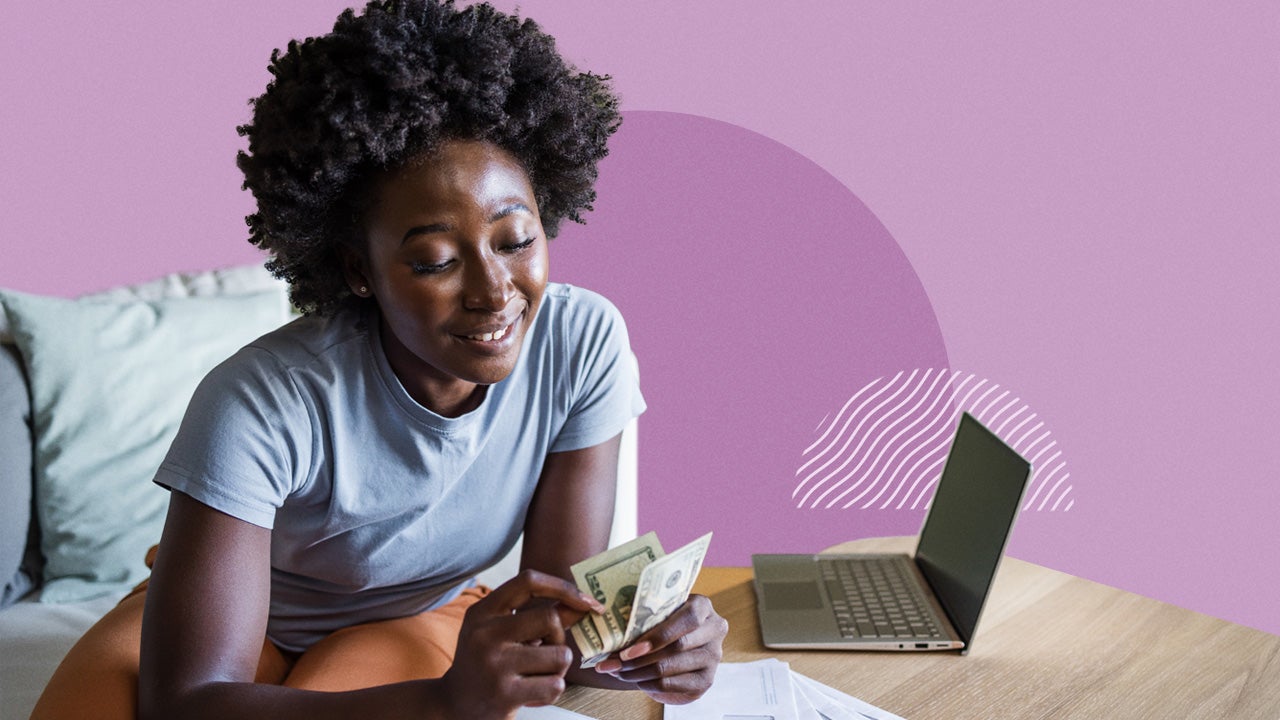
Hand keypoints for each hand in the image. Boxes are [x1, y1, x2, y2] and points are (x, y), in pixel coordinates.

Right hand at [442, 570, 604, 718]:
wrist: (454, 705)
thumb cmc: (486, 663)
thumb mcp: (500, 632)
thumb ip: (535, 617)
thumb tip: (580, 605)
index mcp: (482, 611)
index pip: (528, 581)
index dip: (563, 587)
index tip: (587, 602)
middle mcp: (485, 634)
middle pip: (549, 618)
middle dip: (559, 636)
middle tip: (547, 650)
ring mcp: (495, 664)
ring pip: (560, 655)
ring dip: (558, 668)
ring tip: (537, 675)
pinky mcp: (505, 694)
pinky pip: (555, 684)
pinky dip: (552, 690)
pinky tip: (532, 693)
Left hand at [592, 594, 726, 703]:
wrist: (678, 642)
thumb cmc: (664, 622)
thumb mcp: (658, 611)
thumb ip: (642, 614)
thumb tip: (608, 629)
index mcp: (703, 606)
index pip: (687, 619)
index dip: (657, 635)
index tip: (628, 649)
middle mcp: (714, 630)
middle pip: (678, 646)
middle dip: (641, 658)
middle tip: (615, 662)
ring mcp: (713, 657)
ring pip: (673, 668)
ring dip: (640, 672)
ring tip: (619, 671)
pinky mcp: (706, 679)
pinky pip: (674, 685)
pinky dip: (650, 684)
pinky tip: (635, 680)